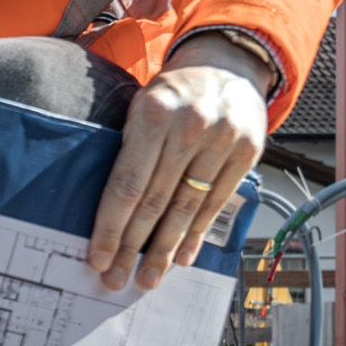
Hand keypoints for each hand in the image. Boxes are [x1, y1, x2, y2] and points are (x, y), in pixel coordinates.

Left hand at [88, 37, 270, 291]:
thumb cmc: (173, 94)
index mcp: (154, 115)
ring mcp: (222, 142)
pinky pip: (216, 203)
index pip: (126, 183)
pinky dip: (197, 233)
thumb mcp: (142, 105)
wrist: (228, 66)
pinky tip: (182, 257)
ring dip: (164, 249)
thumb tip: (106, 211)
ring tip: (147, 278)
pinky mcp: (247, 153)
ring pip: (186, 208)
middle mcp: (189, 128)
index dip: (110, 226)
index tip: (98, 258)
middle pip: (155, 201)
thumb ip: (128, 149)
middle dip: (132, 247)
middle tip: (116, 279)